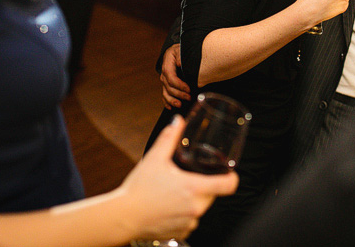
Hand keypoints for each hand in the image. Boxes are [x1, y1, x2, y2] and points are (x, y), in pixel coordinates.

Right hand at [119, 116, 237, 239]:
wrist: (122, 217)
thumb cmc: (138, 190)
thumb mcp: (155, 158)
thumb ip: (169, 138)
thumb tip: (178, 121)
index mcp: (194, 188)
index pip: (229, 185)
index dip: (232, 177)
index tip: (228, 172)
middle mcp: (196, 208)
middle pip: (214, 194)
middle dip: (205, 185)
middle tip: (188, 177)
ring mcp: (189, 223)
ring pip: (201, 208)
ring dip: (193, 200)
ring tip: (173, 193)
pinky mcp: (181, 233)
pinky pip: (190, 221)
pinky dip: (183, 214)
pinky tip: (168, 207)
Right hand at [160, 44, 189, 108]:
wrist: (175, 52)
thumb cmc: (179, 51)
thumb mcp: (180, 49)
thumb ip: (180, 56)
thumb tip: (180, 63)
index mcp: (167, 65)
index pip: (171, 78)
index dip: (179, 85)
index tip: (188, 89)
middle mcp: (164, 74)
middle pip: (169, 87)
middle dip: (179, 94)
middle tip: (189, 97)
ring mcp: (165, 81)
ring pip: (166, 93)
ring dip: (172, 100)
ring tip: (179, 104)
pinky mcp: (167, 85)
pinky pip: (164, 95)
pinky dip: (166, 102)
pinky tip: (170, 107)